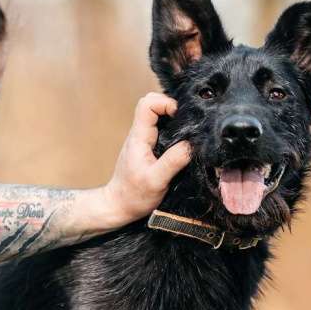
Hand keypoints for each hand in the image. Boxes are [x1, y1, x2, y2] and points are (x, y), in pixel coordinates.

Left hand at [100, 92, 191, 225]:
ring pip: (157, 115)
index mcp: (139, 137)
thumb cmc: (134, 196)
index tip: (181, 116)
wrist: (119, 206)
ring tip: (187, 131)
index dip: (166, 103)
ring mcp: (143, 140)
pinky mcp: (148, 148)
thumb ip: (173, 161)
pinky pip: (160, 129)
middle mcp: (140, 134)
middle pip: (152, 103)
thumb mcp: (156, 181)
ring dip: (173, 118)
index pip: (148, 104)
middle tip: (186, 121)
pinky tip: (182, 142)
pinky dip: (172, 129)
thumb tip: (191, 144)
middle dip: (171, 106)